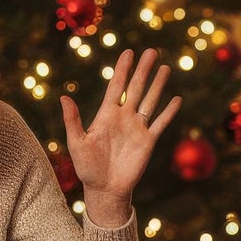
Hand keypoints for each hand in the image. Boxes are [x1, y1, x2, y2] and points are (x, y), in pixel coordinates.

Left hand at [61, 49, 180, 226]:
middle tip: (151, 51)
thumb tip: (64, 97)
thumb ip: (72, 120)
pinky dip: (168, 112)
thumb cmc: (87, 167)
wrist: (104, 189)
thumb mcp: (76, 143)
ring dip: (158, 85)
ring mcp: (137, 128)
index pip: (116, 86)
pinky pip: (160, 123)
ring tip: (165, 68)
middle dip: (143, 70)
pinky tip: (176, 99)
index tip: (128, 52)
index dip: (122, 70)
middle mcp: (123, 117)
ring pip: (150, 101)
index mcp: (106, 115)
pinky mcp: (148, 141)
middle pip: (136, 88)